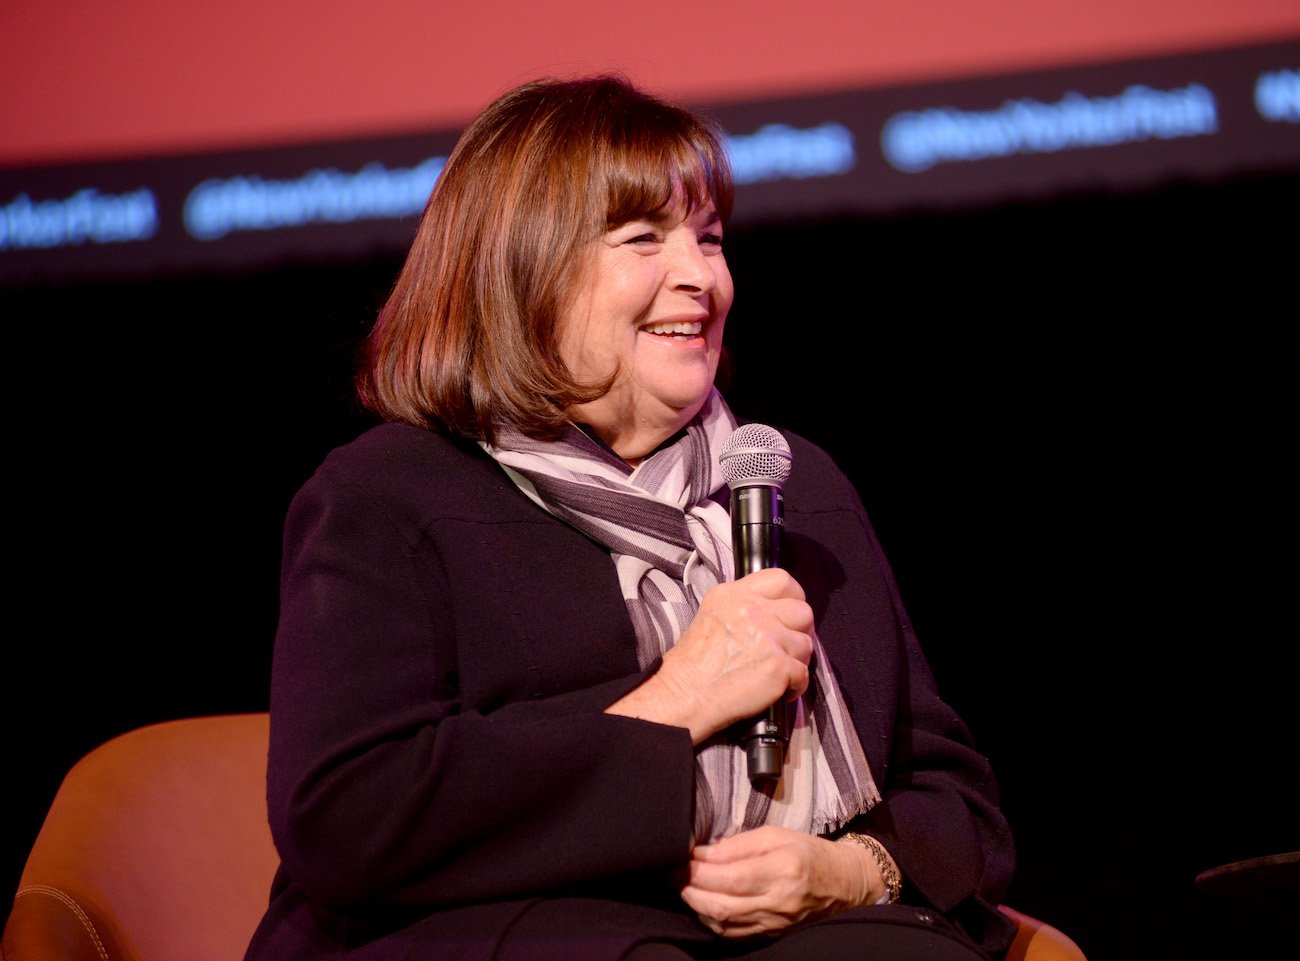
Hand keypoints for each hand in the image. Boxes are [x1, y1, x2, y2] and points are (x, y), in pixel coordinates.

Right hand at [607, 568, 813, 742]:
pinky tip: (779, 690)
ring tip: (779, 672)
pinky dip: (795, 686)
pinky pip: (803, 673)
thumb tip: (774, 614)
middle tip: (789, 646)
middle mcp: (753, 610)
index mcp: (735, 594)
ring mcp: (768, 637)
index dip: (794, 596)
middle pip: (803, 611)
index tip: (791, 612)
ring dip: (797, 660)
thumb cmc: (693, 663)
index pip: (781, 579)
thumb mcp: (711, 614)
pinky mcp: (777, 665)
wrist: (685, 694)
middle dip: (801, 630)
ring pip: (806, 644)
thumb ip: (743, 607)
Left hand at [678, 825, 879, 937]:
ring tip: (680, 886)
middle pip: (722, 904)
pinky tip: (700, 904)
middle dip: (689, 889)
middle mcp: (778, 900)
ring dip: (695, 905)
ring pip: (723, 922)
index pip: (731, 875)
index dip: (700, 870)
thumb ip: (739, 844)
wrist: (842, 884)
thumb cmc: (808, 852)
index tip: (682, 856)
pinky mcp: (770, 934)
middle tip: (671, 872)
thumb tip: (703, 853)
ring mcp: (773, 922)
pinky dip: (710, 920)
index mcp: (783, 869)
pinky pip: (732, 933)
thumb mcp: (777, 835)